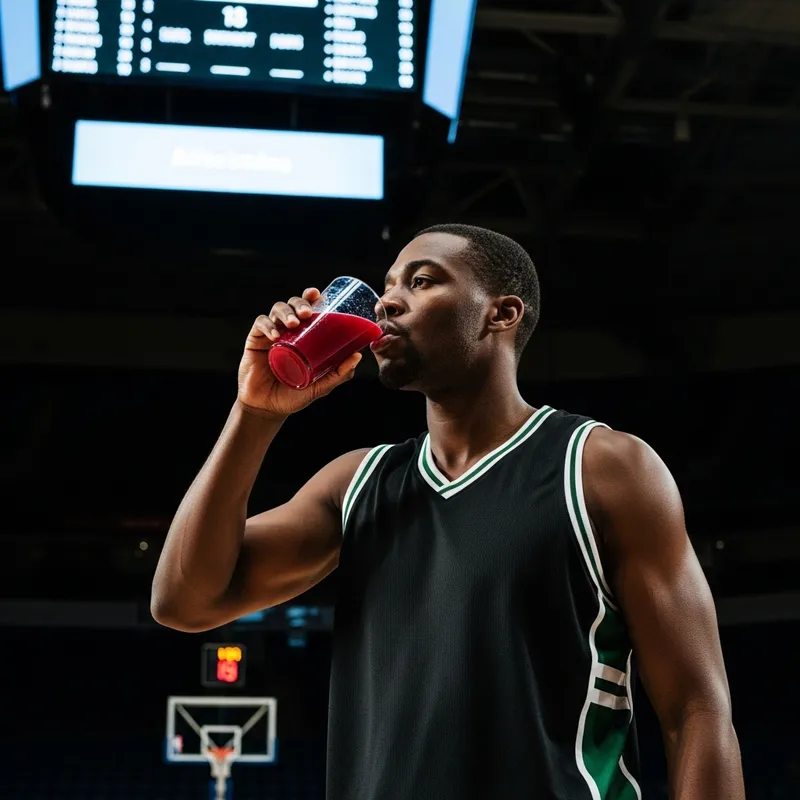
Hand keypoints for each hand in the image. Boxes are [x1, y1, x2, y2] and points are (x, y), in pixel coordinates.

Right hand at [237, 287, 361, 417]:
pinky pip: (260, 324)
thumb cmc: (294, 395)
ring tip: (293, 323)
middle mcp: (287, 330)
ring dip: (285, 312)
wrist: (268, 408)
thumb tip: (358, 356)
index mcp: (303, 335)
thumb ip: (339, 373)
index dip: (310, 297)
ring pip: (276, 310)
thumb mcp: (320, 386)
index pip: (307, 309)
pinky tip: (275, 335)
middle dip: (299, 303)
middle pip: (292, 305)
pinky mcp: (255, 341)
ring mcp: (270, 334)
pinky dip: (268, 325)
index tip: (317, 294)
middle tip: (307, 313)